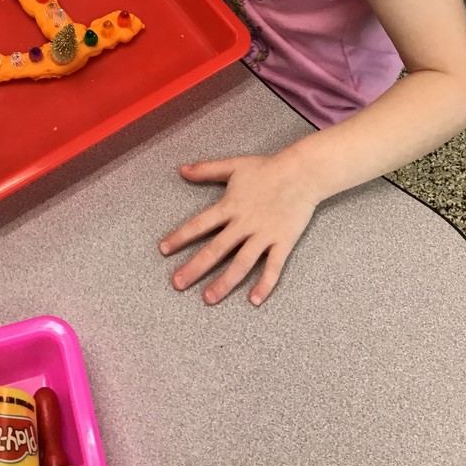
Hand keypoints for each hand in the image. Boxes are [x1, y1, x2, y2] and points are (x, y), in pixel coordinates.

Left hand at [159, 153, 317, 305]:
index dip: (180, 236)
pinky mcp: (283, 242)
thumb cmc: (266, 168)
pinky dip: (265, 284)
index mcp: (230, 206)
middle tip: (177, 284)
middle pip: (216, 249)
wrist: (302, 173)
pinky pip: (273, 267)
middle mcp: (244, 224)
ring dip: (224, 282)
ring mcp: (264, 235)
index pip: (199, 224)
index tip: (163, 250)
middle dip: (195, 267)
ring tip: (208, 298)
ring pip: (241, 263)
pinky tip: (253, 300)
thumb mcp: (233, 165)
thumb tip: (181, 170)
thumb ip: (207, 170)